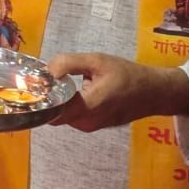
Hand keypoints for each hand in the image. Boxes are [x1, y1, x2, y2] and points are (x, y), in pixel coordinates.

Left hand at [47, 53, 188, 131]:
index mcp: (88, 107)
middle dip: (46, 98)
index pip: (51, 111)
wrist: (155, 92)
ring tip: (59, 81)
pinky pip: (72, 116)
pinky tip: (71, 90)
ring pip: (61, 115)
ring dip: (57, 101)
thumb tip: (45, 71)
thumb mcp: (97, 61)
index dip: (39, 98)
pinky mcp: (94, 126)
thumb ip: (67, 63)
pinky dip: (68, 105)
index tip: (34, 84)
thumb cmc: (127, 75)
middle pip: (53, 113)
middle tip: (43, 79)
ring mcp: (90, 126)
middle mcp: (86, 122)